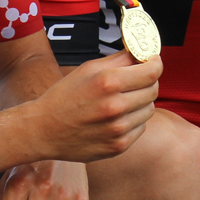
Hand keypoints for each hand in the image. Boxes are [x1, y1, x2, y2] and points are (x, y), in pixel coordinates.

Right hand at [30, 51, 159, 161]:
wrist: (43, 130)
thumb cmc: (64, 96)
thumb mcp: (87, 69)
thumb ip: (119, 59)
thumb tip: (143, 52)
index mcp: (108, 82)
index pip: (152, 72)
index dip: (155, 64)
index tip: (153, 62)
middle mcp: (115, 107)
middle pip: (153, 90)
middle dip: (148, 82)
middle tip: (137, 79)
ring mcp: (118, 130)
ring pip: (149, 110)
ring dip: (140, 102)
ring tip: (122, 100)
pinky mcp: (118, 146)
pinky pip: (140, 128)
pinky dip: (133, 121)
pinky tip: (116, 118)